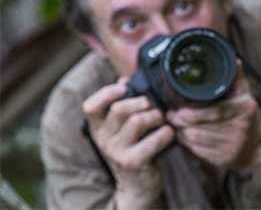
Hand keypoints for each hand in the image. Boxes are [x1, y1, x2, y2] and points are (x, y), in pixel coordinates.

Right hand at [82, 79, 174, 207]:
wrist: (138, 184)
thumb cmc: (136, 146)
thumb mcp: (123, 126)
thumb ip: (124, 102)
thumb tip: (125, 78)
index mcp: (98, 127)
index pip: (90, 106)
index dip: (106, 93)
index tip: (123, 88)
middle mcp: (103, 139)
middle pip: (120, 108)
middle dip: (144, 103)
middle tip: (155, 108)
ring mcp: (116, 152)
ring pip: (138, 120)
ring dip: (157, 116)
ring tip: (162, 121)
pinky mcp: (132, 162)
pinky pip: (154, 139)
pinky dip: (166, 133)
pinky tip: (168, 135)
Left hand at [166, 63, 260, 169]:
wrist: (257, 146)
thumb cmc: (247, 116)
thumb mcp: (246, 95)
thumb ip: (237, 78)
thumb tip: (233, 59)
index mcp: (244, 108)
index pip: (213, 111)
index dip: (191, 113)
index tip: (176, 109)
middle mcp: (240, 128)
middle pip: (200, 128)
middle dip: (180, 123)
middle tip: (171, 115)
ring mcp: (232, 146)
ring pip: (196, 141)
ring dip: (181, 133)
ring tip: (176, 125)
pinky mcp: (224, 159)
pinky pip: (198, 152)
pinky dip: (188, 145)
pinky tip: (185, 137)